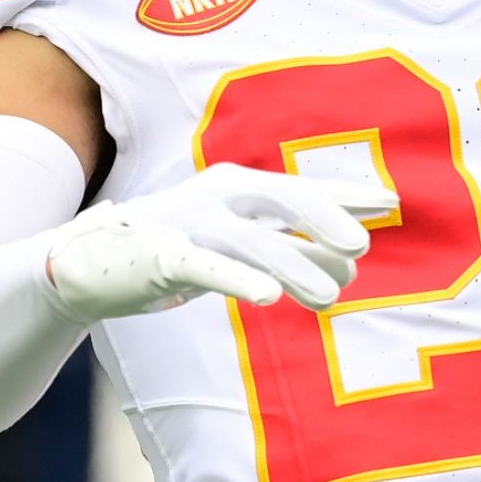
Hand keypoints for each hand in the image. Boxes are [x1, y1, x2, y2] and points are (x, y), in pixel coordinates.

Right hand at [41, 163, 396, 319]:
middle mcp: (216, 194)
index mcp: (237, 185)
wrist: (89, 265)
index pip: (301, 186)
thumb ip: (290, 250)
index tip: (390, 202)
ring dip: (294, 265)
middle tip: (363, 247)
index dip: (345, 194)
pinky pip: (205, 267)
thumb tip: (350, 266)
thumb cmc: (177, 251)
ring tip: (330, 296)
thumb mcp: (237, 248)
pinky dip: (238, 279)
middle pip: (279, 196)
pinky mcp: (160, 256)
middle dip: (323, 217)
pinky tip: (269, 296)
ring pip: (250, 240)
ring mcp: (187, 222)